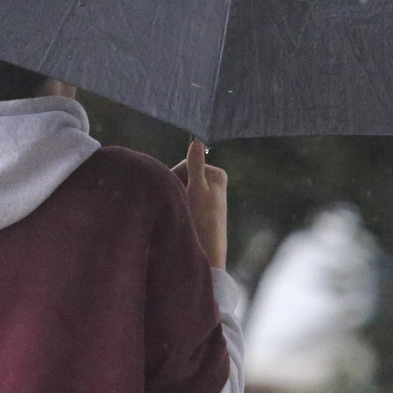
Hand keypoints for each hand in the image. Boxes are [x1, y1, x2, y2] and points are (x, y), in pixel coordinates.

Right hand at [171, 140, 226, 269]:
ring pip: (180, 190)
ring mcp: (207, 197)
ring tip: (181, 215)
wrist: (207, 252)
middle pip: (182, 177)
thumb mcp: (197, 190)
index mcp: (217, 174)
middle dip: (175, 189)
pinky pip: (183, 202)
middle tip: (178, 206)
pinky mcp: (202, 211)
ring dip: (176, 200)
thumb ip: (195, 165)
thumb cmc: (203, 220)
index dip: (175, 177)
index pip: (183, 165)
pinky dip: (179, 208)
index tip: (177, 194)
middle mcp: (214, 183)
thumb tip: (197, 139)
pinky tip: (182, 220)